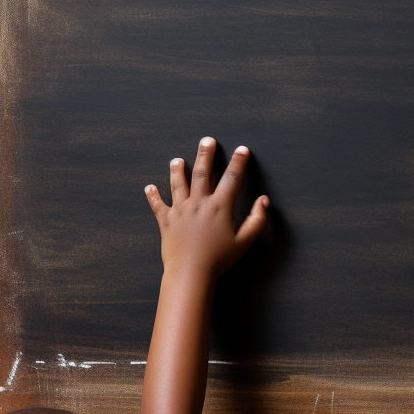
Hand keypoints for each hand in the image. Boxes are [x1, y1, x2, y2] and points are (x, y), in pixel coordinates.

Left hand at [144, 137, 268, 281]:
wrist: (190, 273)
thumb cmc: (220, 259)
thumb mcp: (245, 241)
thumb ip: (257, 220)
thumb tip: (264, 201)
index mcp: (219, 206)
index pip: (232, 178)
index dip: (239, 162)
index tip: (242, 150)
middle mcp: (199, 203)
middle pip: (202, 173)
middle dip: (205, 155)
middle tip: (207, 140)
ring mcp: (180, 211)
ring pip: (178, 184)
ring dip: (178, 170)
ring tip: (178, 160)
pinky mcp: (166, 221)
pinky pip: (158, 206)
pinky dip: (153, 196)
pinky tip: (149, 187)